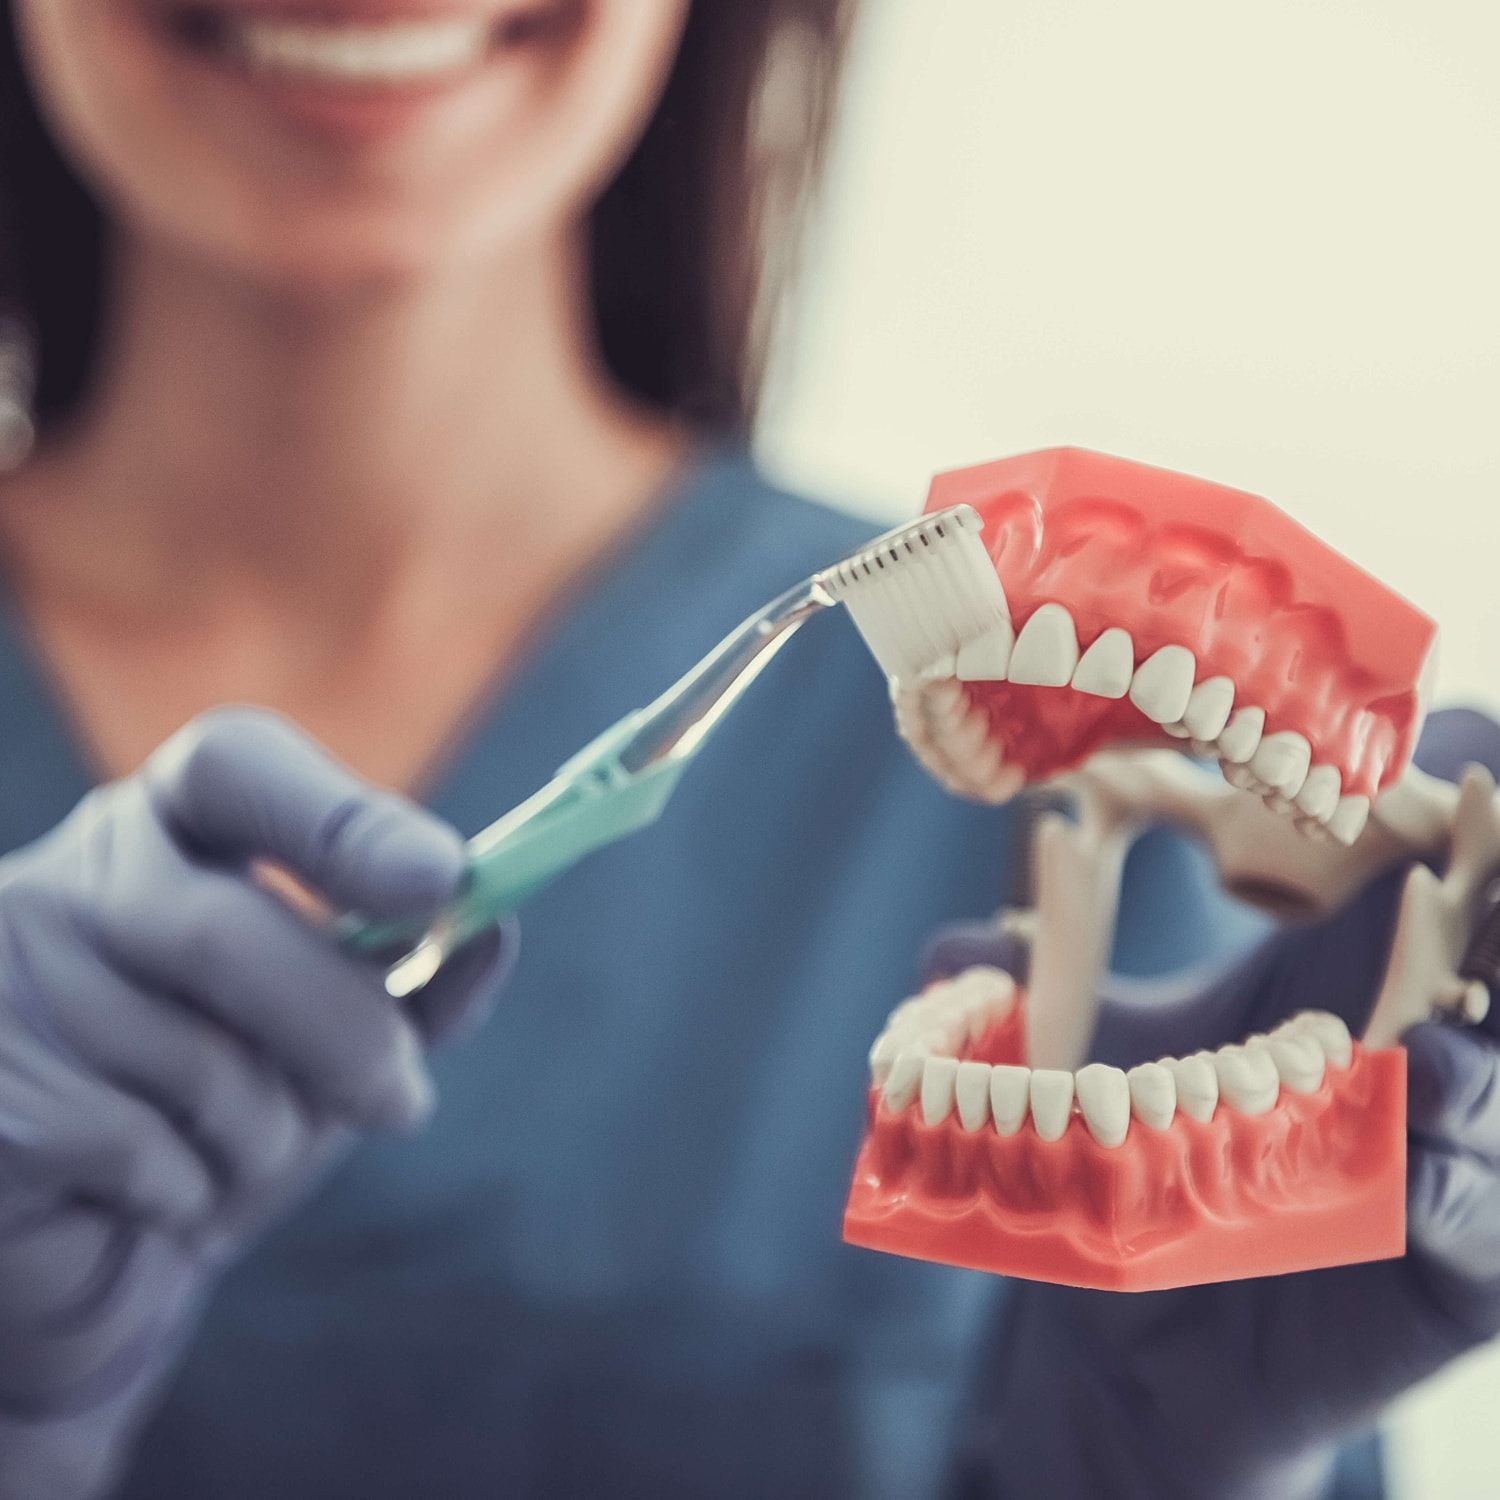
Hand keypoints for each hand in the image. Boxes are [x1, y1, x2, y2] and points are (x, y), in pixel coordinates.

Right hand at [0, 708, 508, 1498]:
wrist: (96, 1258)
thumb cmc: (225, 1120)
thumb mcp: (335, 1043)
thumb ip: (416, 983)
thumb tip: (495, 927)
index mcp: (172, 831)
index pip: (235, 766)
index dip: (341, 821)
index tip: (441, 880)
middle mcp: (71, 877)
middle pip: (227, 930)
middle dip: (345, 1033)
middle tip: (400, 1101)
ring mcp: (5, 975)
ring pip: (195, 1059)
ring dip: (260, 1138)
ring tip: (228, 1156)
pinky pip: (134, 1146)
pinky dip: (183, 1193)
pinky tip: (149, 1197)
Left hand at [929, 710, 1499, 1498]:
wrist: (1133, 1336)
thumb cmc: (1128, 1167)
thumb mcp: (1078, 1058)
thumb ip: (1018, 990)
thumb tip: (952, 950)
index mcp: (1343, 969)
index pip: (1432, 849)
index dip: (1436, 787)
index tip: (1396, 744)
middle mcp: (1412, 1043)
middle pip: (1498, 937)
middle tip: (1460, 807)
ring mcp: (1440, 1155)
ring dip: (1482, 1013)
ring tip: (1425, 975)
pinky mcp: (1449, 1266)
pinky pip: (1480, 1210)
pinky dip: (1458, 1158)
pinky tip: (1416, 1092)